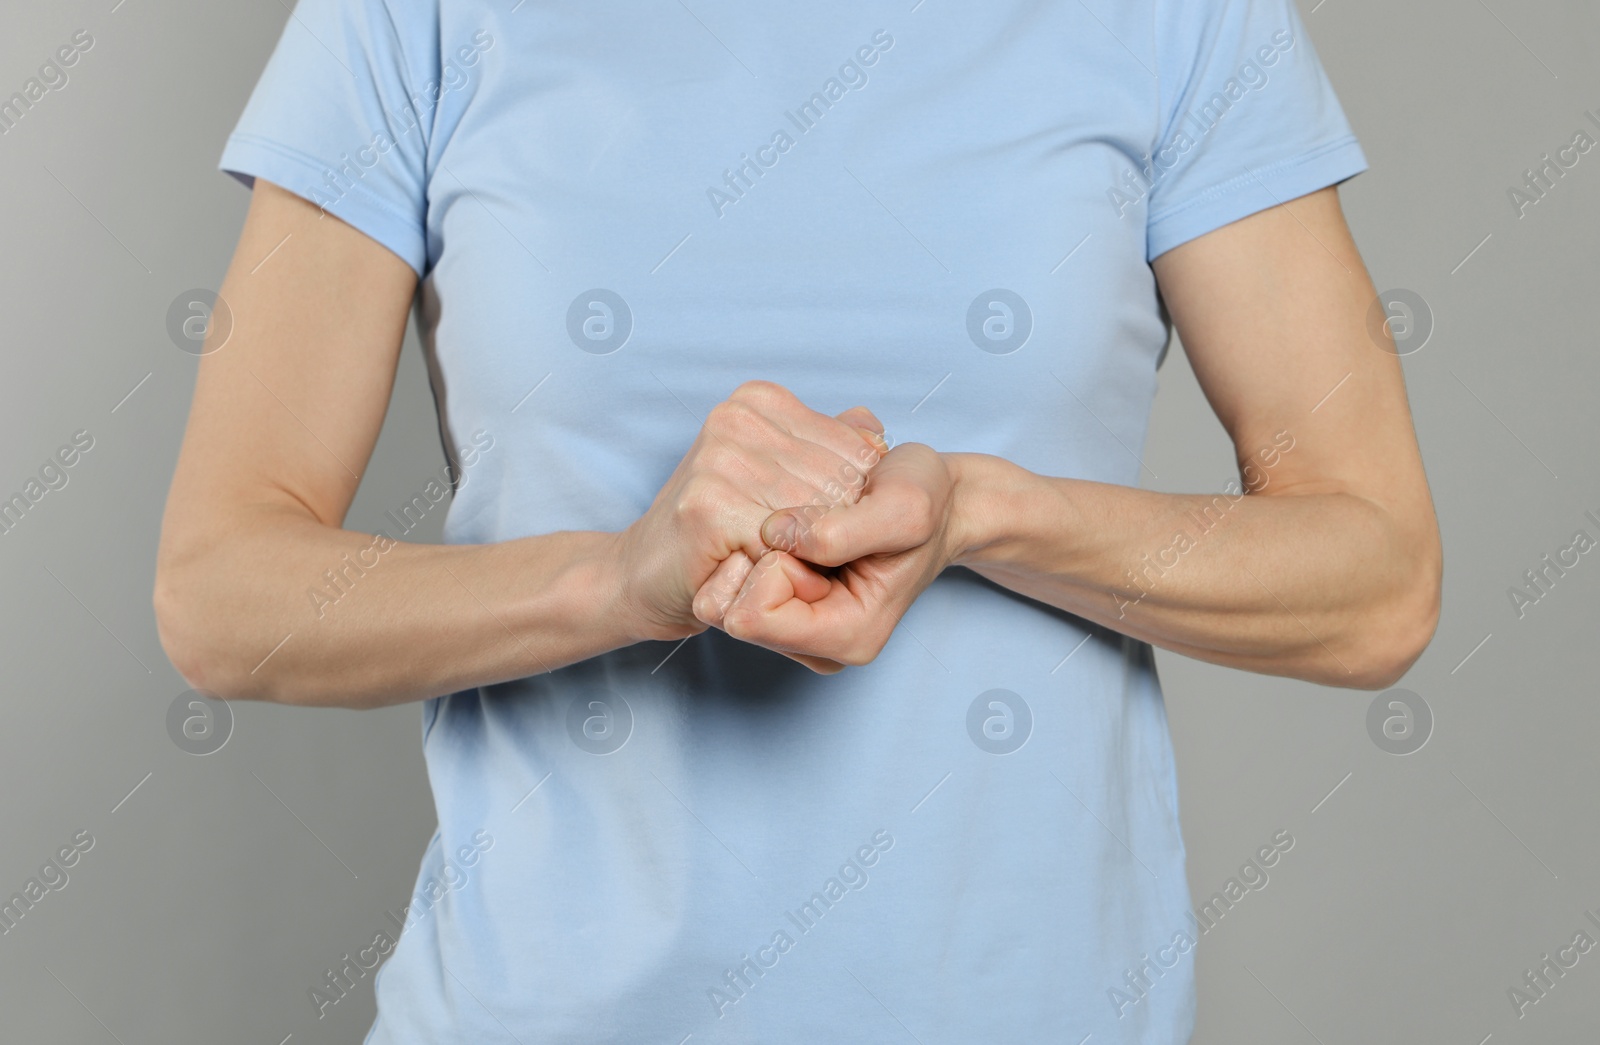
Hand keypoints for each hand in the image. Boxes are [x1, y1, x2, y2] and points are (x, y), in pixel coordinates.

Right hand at [611, 381, 886, 643]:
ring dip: (809, 559)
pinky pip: (786, 549)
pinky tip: (753, 573)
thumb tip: (877, 430)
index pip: (858, 451)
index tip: (816, 526)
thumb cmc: (722, 531)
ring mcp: (719, 459)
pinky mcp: (707, 508)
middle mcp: (738, 419)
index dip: (854, 505)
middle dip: (834, 534)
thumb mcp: (782, 477)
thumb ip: (830, 449)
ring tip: (774, 564)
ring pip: (819, 518)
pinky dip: (783, 574)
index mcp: (761, 401)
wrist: (646, 574)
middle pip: (842, 485)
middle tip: (795, 555)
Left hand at [696, 442, 963, 671]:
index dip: (774, 564)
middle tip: (813, 526)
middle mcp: (812, 642)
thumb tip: (772, 532)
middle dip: (759, 555)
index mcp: (845, 637)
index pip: (751, 617)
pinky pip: (727, 572)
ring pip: (721, 589)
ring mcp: (793, 623)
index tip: (817, 534)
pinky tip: (794, 520)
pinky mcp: (778, 597)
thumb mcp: (905, 509)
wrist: (936, 498)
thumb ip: (842, 531)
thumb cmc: (928, 503)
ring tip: (807, 521)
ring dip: (753, 542)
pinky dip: (752, 536)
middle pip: (726, 608)